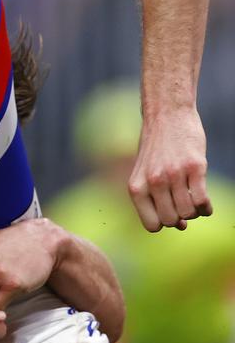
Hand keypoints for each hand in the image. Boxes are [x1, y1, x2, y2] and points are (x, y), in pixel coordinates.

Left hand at [127, 109, 211, 230]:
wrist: (167, 116)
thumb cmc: (156, 149)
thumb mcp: (145, 174)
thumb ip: (156, 200)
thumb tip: (180, 226)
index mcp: (136, 187)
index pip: (152, 225)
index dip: (164, 223)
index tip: (170, 212)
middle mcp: (152, 182)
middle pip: (171, 221)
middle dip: (180, 218)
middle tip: (182, 204)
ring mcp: (173, 174)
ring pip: (188, 213)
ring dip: (195, 212)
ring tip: (193, 200)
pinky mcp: (194, 167)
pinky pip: (202, 200)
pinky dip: (206, 206)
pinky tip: (205, 200)